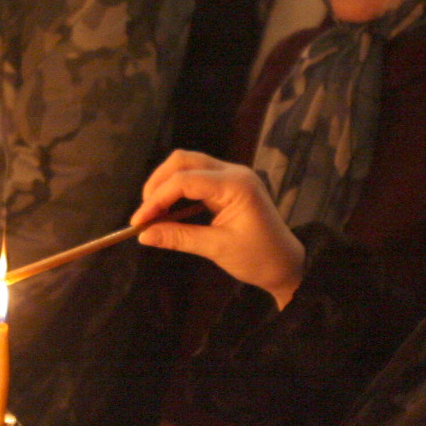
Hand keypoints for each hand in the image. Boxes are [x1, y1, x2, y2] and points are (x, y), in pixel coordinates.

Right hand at [132, 151, 305, 308]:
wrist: (286, 264)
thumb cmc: (259, 258)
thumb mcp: (216, 249)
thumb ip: (179, 237)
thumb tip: (145, 234)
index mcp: (236, 185)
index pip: (185, 180)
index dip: (156, 199)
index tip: (139, 221)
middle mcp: (234, 172)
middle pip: (184, 161)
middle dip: (158, 184)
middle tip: (144, 214)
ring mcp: (233, 176)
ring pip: (188, 166)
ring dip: (166, 186)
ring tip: (153, 214)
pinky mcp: (229, 185)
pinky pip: (197, 178)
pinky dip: (179, 191)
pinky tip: (169, 212)